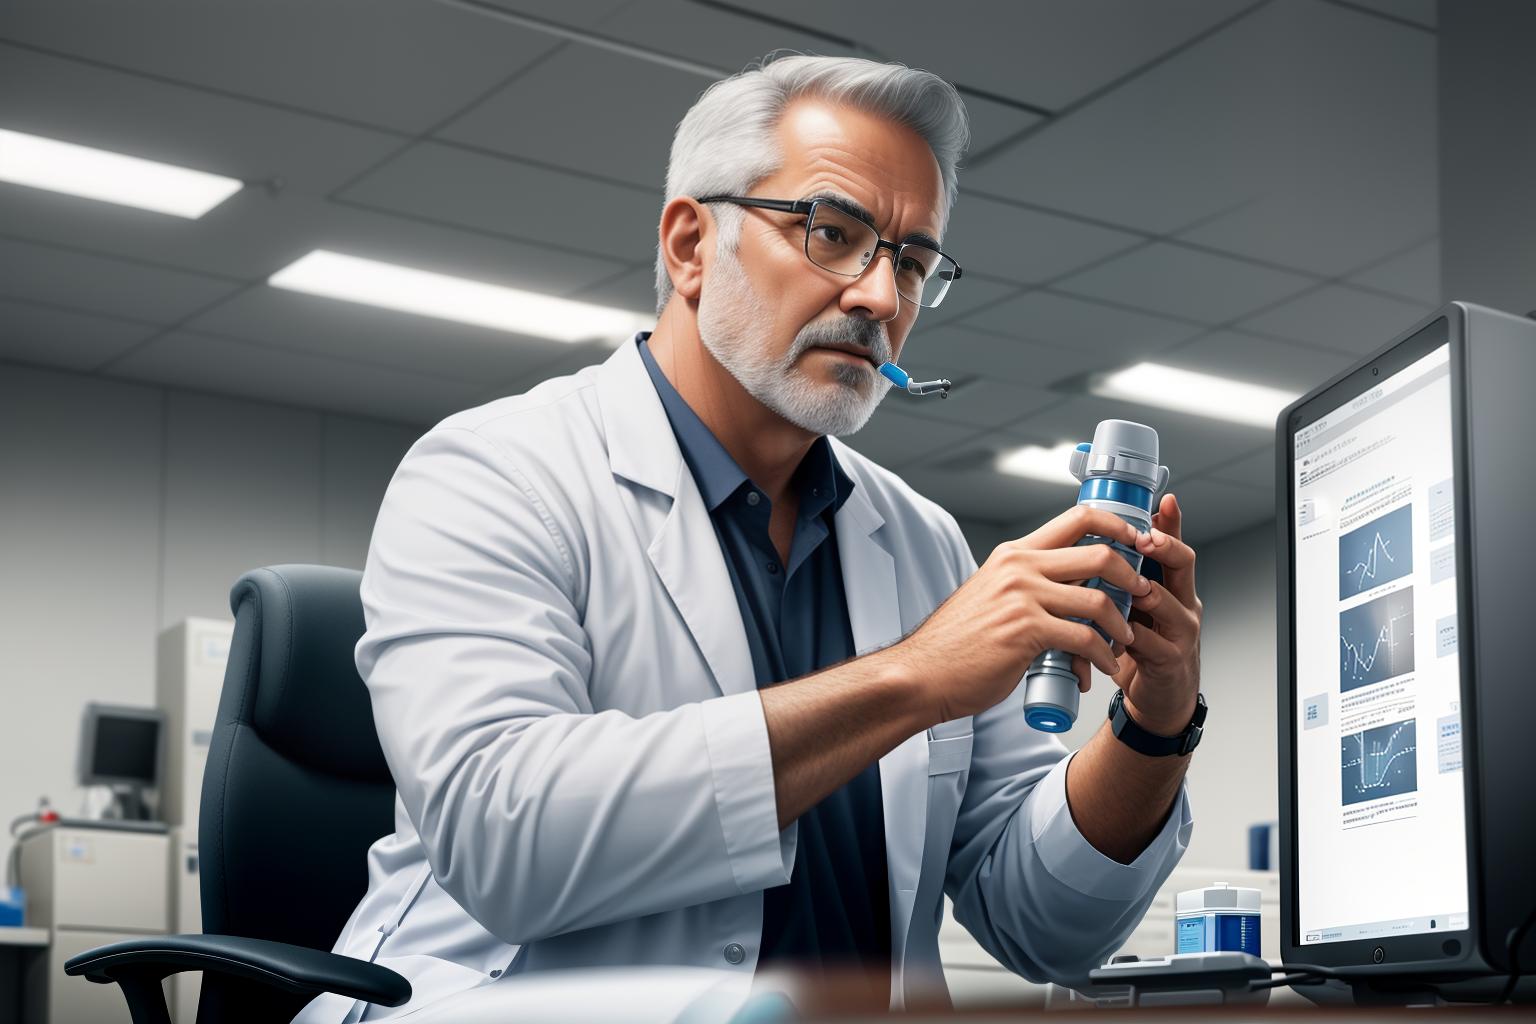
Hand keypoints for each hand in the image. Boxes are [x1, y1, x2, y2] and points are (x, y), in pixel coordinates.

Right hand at [893, 506, 1153, 723]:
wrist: (922, 673)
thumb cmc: (956, 643)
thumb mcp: (991, 594)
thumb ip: (1025, 585)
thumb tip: (1068, 589)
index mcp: (1014, 554)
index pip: (1079, 519)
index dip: (1118, 525)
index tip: (1139, 540)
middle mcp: (1020, 568)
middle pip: (1100, 554)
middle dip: (1132, 577)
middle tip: (1142, 597)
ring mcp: (1023, 598)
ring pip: (1099, 600)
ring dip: (1123, 625)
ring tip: (1125, 641)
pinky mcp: (1026, 632)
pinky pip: (1084, 639)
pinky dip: (1103, 655)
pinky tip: (1103, 666)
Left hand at [1110, 493, 1201, 735]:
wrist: (1157, 699)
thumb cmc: (1143, 645)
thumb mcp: (1138, 606)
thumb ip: (1127, 577)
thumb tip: (1100, 538)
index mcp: (1174, 586)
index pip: (1176, 546)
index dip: (1171, 524)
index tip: (1163, 503)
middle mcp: (1184, 603)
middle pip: (1183, 565)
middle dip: (1164, 547)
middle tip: (1145, 538)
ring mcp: (1181, 631)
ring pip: (1164, 601)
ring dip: (1140, 591)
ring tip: (1122, 582)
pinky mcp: (1169, 659)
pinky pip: (1146, 641)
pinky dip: (1122, 636)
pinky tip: (1104, 632)